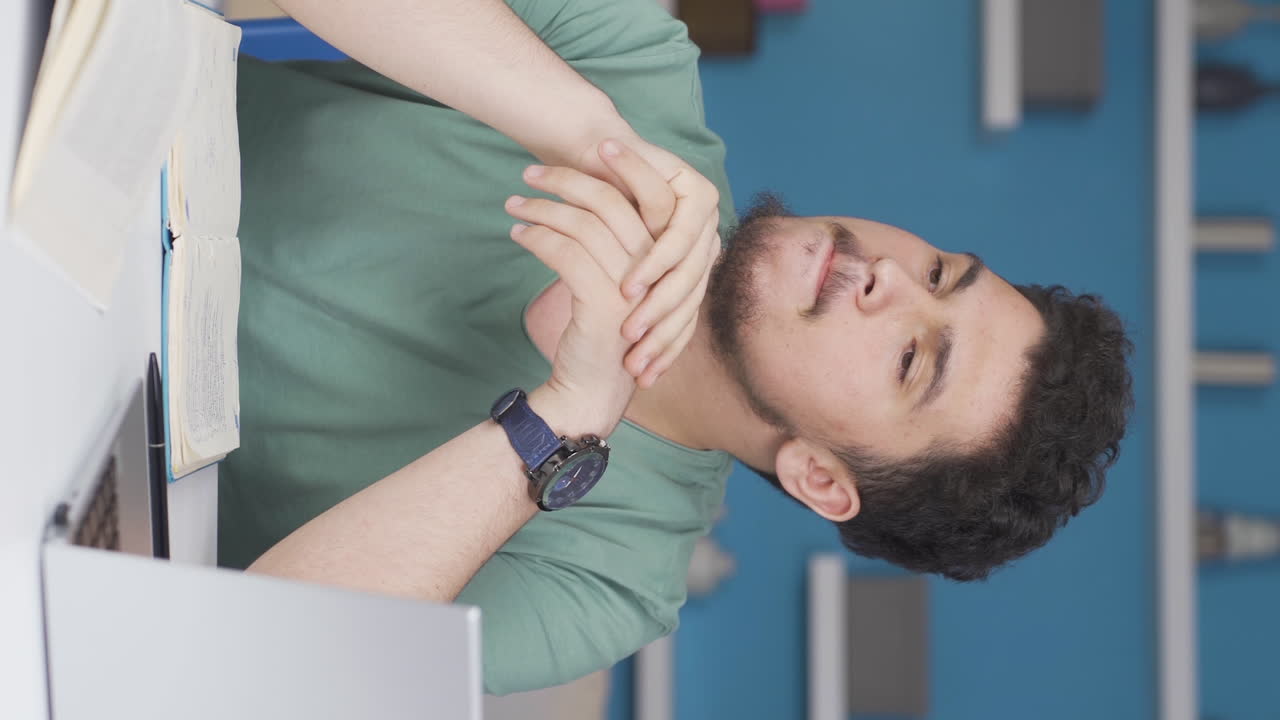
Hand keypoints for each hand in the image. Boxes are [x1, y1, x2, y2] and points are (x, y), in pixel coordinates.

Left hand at [505, 166, 650, 437]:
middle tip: (529, 172)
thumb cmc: (599, 335)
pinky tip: (519, 235)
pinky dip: (537, 237)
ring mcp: (631, 285)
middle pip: (610, 202)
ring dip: (542, 208)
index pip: (643, 195)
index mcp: (661, 258)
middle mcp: (653, 269)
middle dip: (566, 179)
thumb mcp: (612, 284)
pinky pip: (564, 252)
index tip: (580, 149)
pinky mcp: (602, 302)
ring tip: (513, 204)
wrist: (593, 391)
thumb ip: (610, 246)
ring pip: (583, 224)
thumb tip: (585, 199)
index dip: (611, 168)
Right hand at [581, 138, 721, 387]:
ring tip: (629, 326)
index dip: (663, 352)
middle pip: (689, 303)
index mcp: (693, 268)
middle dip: (659, 337)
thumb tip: (624, 352)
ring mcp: (709, 220)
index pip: (685, 320)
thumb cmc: (596, 212)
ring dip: (656, 304)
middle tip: (632, 362)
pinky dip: (653, 264)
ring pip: (687, 275)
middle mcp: (708, 246)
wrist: (591, 153)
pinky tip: (632, 284)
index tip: (639, 381)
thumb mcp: (613, 266)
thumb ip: (626, 300)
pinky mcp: (698, 194)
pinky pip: (678, 238)